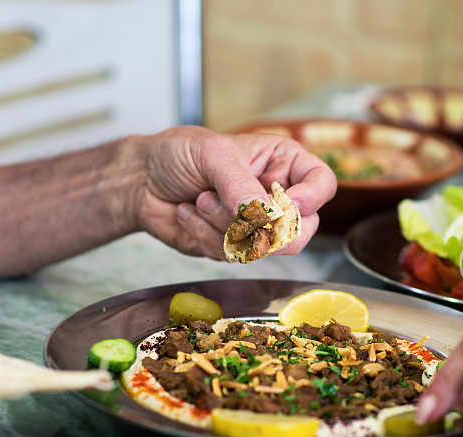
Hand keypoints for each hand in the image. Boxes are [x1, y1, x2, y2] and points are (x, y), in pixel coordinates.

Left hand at [133, 126, 336, 258]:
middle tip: (236, 213)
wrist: (141, 180)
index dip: (309, 199)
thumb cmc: (179, 154)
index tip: (283, 201)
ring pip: (263, 247)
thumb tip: (264, 216)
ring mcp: (256, 226)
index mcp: (283, 163)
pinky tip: (188, 215)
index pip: (321, 184)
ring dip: (223, 226)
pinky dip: (205, 236)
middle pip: (302, 231)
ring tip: (199, 200)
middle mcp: (276, 196)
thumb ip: (240, 185)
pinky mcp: (234, 248)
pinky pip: (233, 256)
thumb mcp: (212, 155)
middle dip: (263, 226)